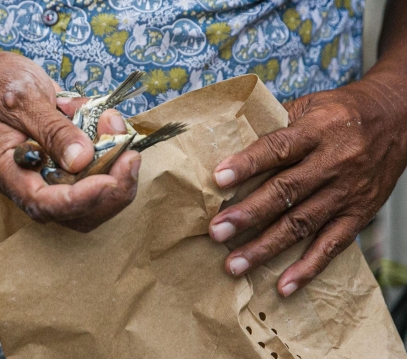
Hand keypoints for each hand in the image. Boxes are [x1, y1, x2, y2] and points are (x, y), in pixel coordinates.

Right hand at [0, 47, 137, 231]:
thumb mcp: (21, 96)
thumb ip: (52, 129)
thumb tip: (83, 160)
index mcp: (5, 170)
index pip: (42, 204)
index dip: (79, 200)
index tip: (110, 180)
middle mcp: (28, 180)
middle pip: (74, 213)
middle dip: (111, 191)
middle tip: (131, 156)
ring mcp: (46, 174)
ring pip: (91, 198)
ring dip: (116, 169)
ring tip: (118, 127)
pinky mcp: (62, 163)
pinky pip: (95, 171)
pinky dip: (111, 149)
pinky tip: (107, 119)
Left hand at [209, 79, 406, 295]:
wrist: (397, 118)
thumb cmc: (342, 113)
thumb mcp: (310, 106)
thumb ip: (276, 126)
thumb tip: (230, 144)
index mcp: (317, 130)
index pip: (278, 148)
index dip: (248, 164)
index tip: (219, 179)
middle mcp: (333, 162)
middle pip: (286, 191)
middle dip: (249, 214)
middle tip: (217, 231)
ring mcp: (347, 192)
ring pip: (303, 224)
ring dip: (266, 247)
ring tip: (235, 264)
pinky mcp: (359, 214)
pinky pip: (332, 245)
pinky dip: (308, 268)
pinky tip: (283, 286)